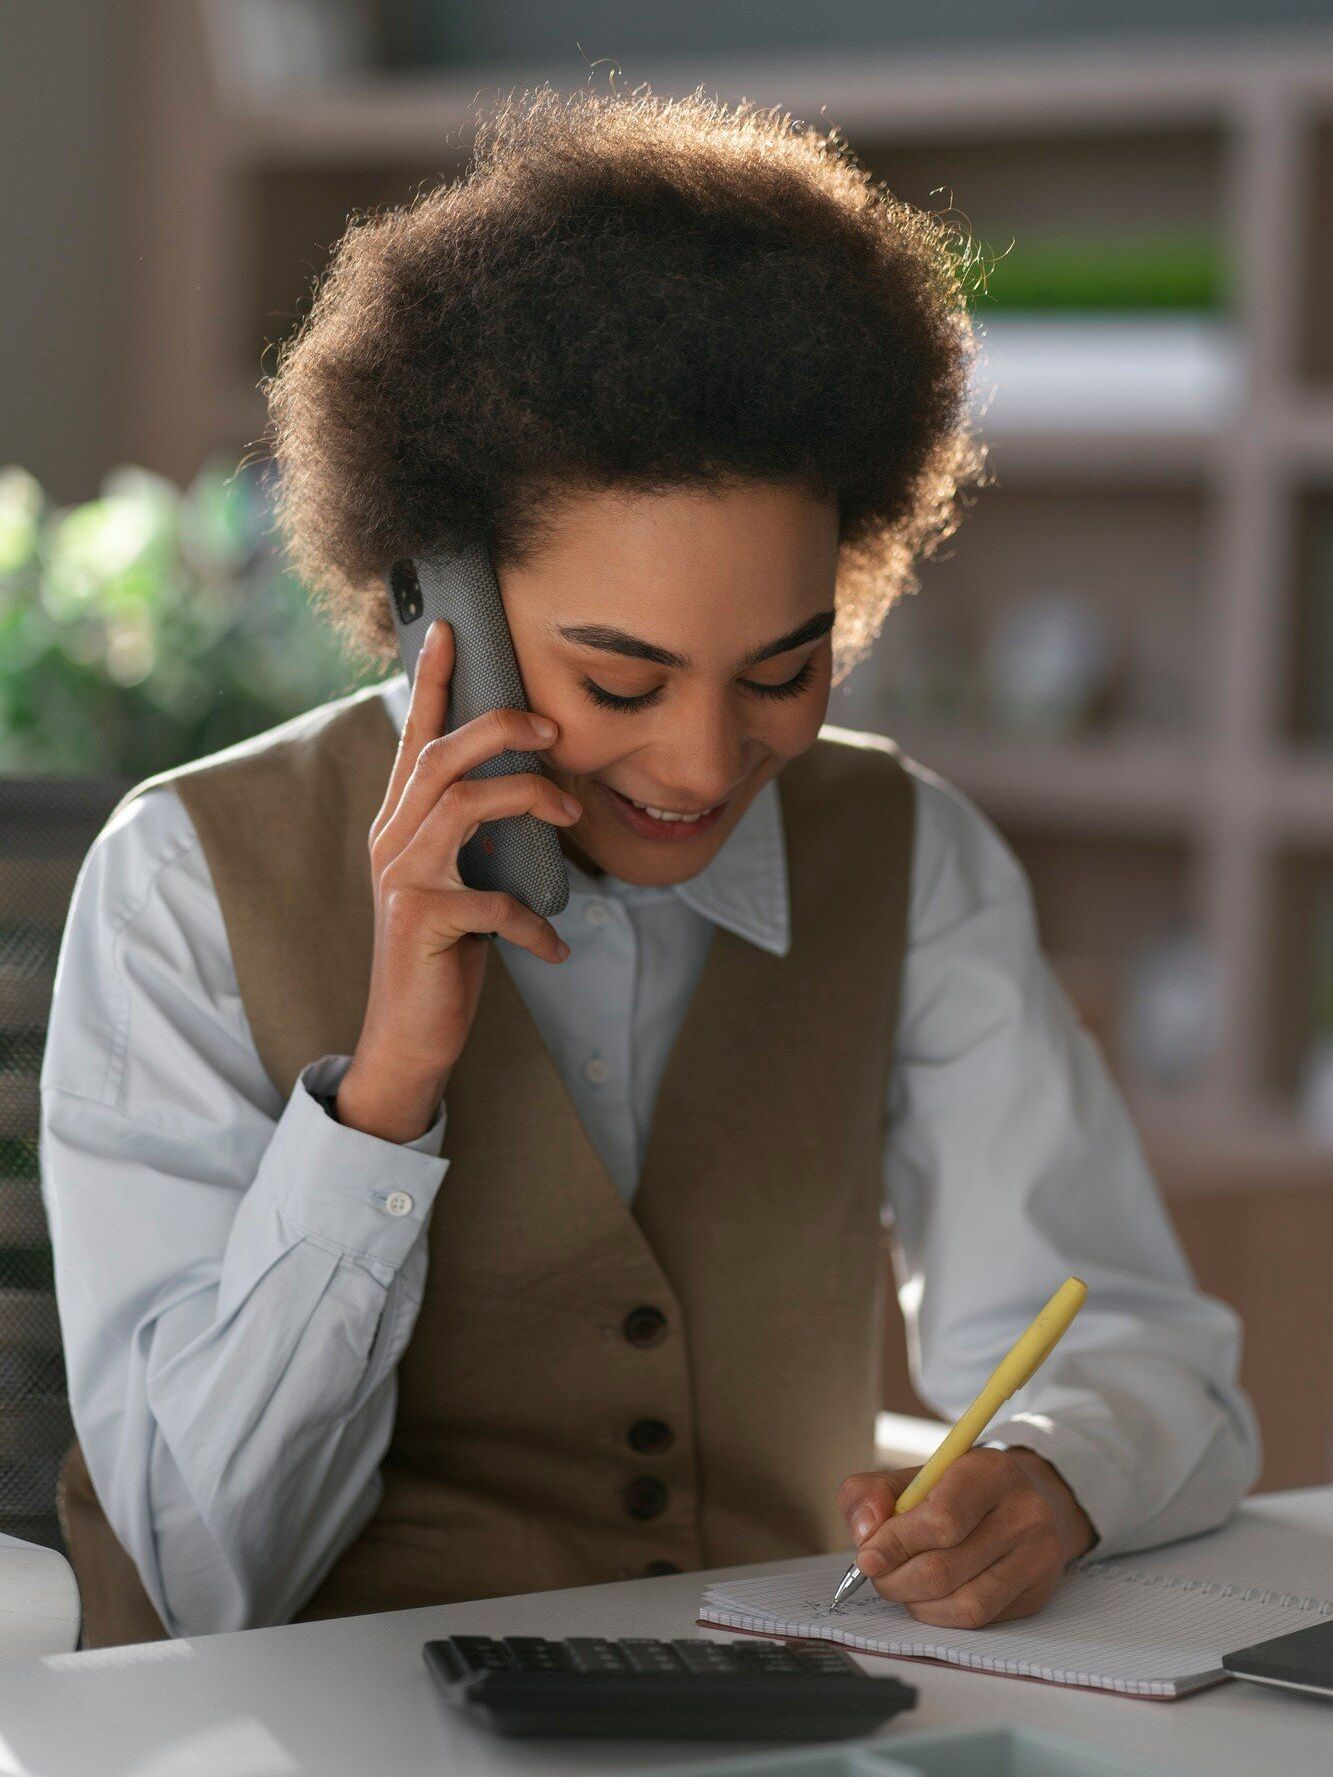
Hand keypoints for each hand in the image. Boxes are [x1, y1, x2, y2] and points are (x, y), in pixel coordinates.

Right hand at [337, 619, 581, 1141]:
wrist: (409, 1035)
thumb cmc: (444, 953)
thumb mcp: (461, 882)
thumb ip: (477, 836)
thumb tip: (533, 793)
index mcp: (400, 823)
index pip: (414, 738)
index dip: (431, 683)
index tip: (451, 629)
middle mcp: (392, 840)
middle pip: (440, 757)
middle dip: (499, 729)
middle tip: (553, 730)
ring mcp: (402, 879)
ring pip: (461, 806)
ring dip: (527, 799)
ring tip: (572, 814)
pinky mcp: (420, 921)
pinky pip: (493, 902)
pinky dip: (535, 922)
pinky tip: (556, 947)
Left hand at [835, 1446, 1096, 1629]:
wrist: (1027, 1498)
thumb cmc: (959, 1489)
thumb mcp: (915, 1475)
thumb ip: (872, 1493)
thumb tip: (864, 1532)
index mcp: (990, 1471)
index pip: (940, 1521)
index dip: (895, 1544)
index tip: (867, 1556)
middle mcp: (1024, 1513)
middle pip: (945, 1569)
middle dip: (896, 1579)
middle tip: (878, 1574)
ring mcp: (1037, 1556)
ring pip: (965, 1603)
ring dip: (917, 1603)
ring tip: (902, 1585)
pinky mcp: (1038, 1592)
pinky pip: (981, 1619)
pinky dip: (942, 1616)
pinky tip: (930, 1598)